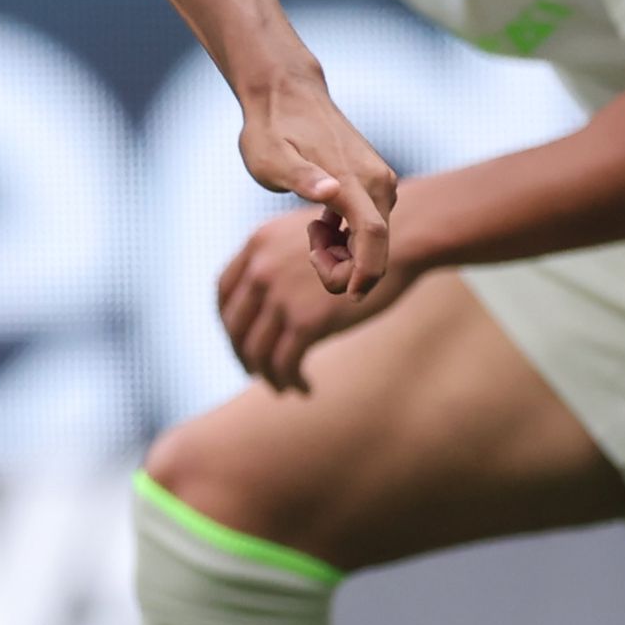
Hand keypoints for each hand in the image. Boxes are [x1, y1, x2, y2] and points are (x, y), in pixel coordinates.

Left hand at [217, 204, 397, 393]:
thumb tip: (269, 294)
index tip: (239, 338)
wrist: (400, 240)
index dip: (228, 321)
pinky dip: (289, 380)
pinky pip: (284, 363)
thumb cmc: (362, 242)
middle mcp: (262, 269)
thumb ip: (280, 259)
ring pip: (257, 350)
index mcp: (258, 245)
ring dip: (267, 374)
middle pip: (235, 324)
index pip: (224, 292)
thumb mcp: (307, 237)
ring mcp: (281, 296)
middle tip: (256, 370)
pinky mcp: (306, 321)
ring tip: (282, 386)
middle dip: (243, 353)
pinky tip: (304, 388)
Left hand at [238, 72, 399, 299]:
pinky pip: (370, 225)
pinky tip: (321, 225)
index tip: (349, 297)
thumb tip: (329, 193)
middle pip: (376, 245)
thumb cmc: (272, 128)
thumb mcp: (272, 157)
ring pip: (374, 238)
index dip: (366, 272)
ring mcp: (379, 182)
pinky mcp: (374, 183)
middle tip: (308, 248)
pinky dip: (349, 239)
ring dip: (346, 252)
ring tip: (310, 231)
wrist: (287, 93)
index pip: (373, 236)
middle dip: (347, 266)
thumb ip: (301, 177)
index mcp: (354, 180)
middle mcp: (377, 182)